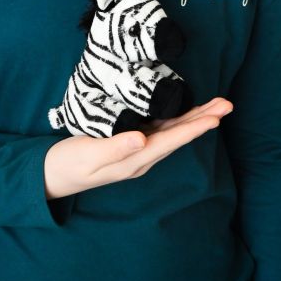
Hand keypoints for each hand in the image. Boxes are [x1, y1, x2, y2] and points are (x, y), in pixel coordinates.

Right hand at [44, 98, 232, 198]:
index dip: (193, 128)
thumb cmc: (69, 164)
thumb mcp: (89, 156)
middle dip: (204, 119)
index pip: (171, 142)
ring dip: (197, 117)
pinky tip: (188, 110)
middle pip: (179, 135)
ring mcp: (138, 149)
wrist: (53, 175)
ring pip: (173, 131)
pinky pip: (161, 128)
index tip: (215, 118)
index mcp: (135, 160)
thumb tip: (143, 139)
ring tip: (217, 106)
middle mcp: (142, 155)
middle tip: (228, 104)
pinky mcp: (131, 141)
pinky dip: (179, 117)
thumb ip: (115, 147)